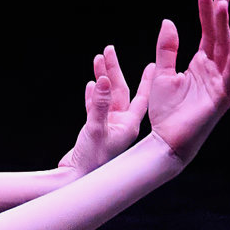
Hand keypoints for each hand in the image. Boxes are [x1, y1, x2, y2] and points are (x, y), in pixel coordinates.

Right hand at [57, 25, 173, 173]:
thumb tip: (105, 81)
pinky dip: (93, 95)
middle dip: (114, 71)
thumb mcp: (96, 128)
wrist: (76, 178)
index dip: (146, 80)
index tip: (153, 64)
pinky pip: (95, 107)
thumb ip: (100, 104)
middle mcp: (121, 124)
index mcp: (129, 124)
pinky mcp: (95, 130)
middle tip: (109, 51)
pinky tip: (91, 85)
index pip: (141, 97)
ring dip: (102, 80)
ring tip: (97, 61)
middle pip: (120, 92)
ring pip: (107, 97)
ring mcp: (108, 127)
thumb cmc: (91, 159)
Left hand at [139, 0, 229, 166]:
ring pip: (226, 49)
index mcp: (200, 64)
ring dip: (226, 26)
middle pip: (219, 36)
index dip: (206, 12)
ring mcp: (221, 82)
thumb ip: (167, 49)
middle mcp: (214, 70)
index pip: (207, 32)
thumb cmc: (165, 110)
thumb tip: (169, 21)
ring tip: (224, 4)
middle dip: (220, 13)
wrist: (166, 140)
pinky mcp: (223, 96)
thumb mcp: (161, 73)